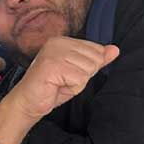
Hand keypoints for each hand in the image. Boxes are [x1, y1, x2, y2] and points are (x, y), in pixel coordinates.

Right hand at [5, 37, 119, 120]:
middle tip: (63, 80)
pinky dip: (72, 88)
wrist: (28, 103)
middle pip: (94, 59)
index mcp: (63, 40)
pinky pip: (79, 79)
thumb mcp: (78, 72)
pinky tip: (56, 86)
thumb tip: (115, 49)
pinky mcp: (52, 65)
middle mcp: (58, 42)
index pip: (96, 50)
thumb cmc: (52, 88)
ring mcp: (54, 53)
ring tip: (60, 83)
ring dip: (77, 83)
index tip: (68, 74)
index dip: (87, 68)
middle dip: (83, 76)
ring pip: (88, 69)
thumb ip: (96, 59)